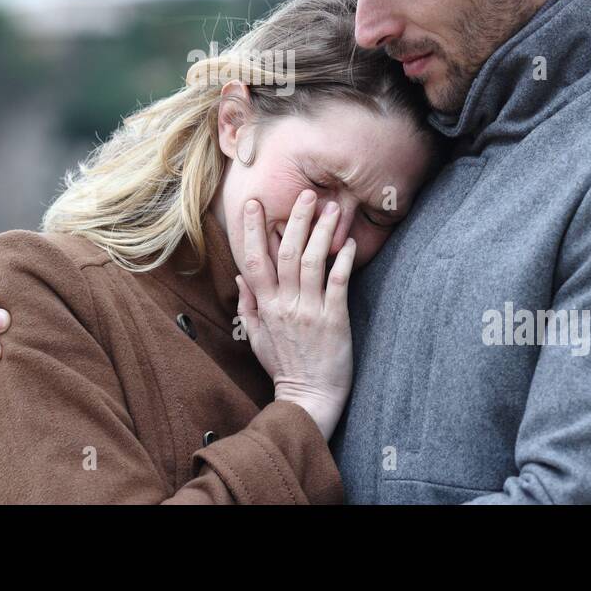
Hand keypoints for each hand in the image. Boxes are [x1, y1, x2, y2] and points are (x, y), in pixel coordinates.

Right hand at [234, 191, 355, 439]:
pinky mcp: (333, 319)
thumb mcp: (256, 337)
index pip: (253, 260)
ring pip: (311, 261)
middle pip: (285, 252)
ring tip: (332, 209)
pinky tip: (349, 242)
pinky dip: (343, 260)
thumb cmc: (283, 367)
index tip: (253, 204)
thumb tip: (240, 277)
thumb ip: (248, 305)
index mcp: (264, 306)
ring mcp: (309, 311)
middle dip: (295, 219)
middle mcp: (284, 304)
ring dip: (322, 232)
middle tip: (306, 193)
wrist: (308, 398)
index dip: (251, 230)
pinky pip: (338, 283)